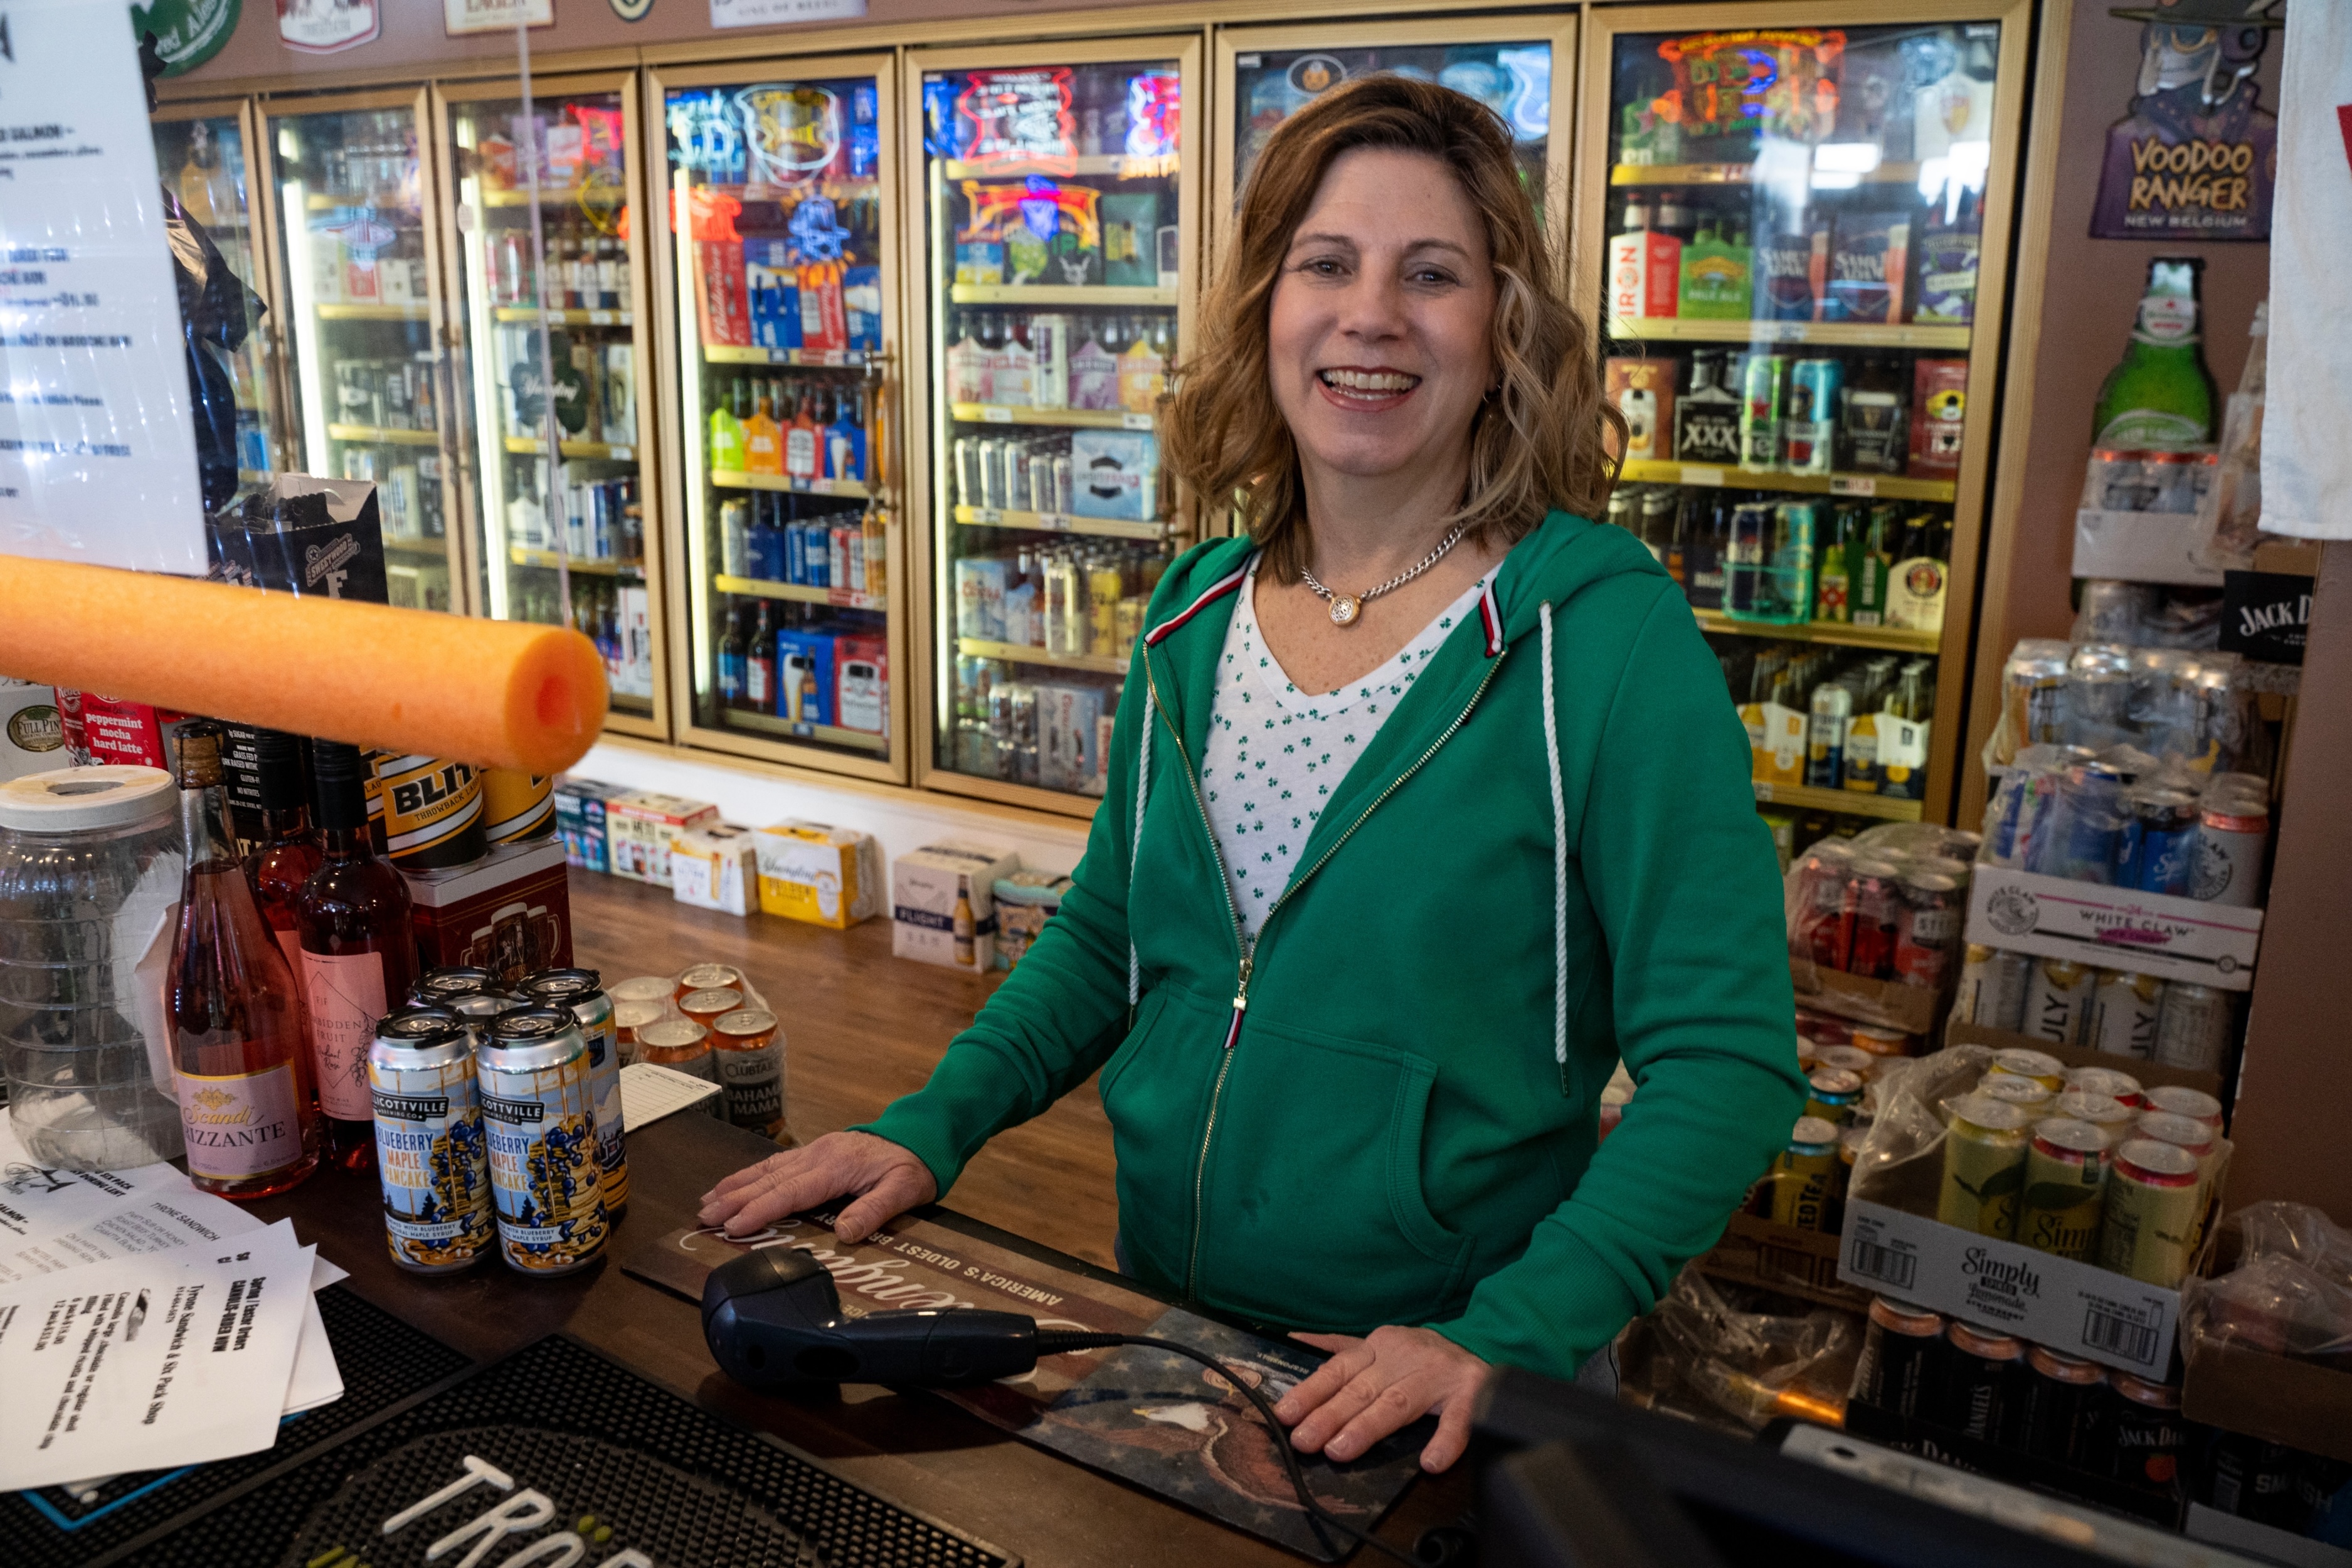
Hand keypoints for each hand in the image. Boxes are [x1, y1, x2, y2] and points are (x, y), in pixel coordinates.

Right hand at [696, 1130, 936, 1243]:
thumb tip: (845, 1234)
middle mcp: (819, 1155)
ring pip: (768, 1168)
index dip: (760, 1210)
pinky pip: (777, 1162)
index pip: (790, 1192)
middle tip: (704, 1217)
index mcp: (836, 1167)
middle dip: (734, 1199)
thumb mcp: (905, 1190)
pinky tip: (736, 1183)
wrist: (922, 1133)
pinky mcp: (817, 1151)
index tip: (733, 1226)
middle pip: (769, 1179)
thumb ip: (875, 1210)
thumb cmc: (914, 1165)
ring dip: (736, 1185)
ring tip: (707, 1201)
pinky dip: (752, 1173)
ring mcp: (816, 1150)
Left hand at [1273, 1325, 1489, 1473]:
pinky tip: (1431, 1462)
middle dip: (1330, 1415)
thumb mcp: (1382, 1343)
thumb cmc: (1423, 1353)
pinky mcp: (1471, 1392)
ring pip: (1398, 1403)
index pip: (1338, 1370)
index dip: (1311, 1391)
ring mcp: (1438, 1375)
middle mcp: (1405, 1358)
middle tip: (1304, 1440)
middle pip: (1362, 1389)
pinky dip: (1446, 1441)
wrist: (1485, 1345)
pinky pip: (1459, 1419)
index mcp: (1380, 1347)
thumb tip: (1295, 1342)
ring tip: (1340, 1450)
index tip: (1285, 1414)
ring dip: (1368, 1427)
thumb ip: (1341, 1348)